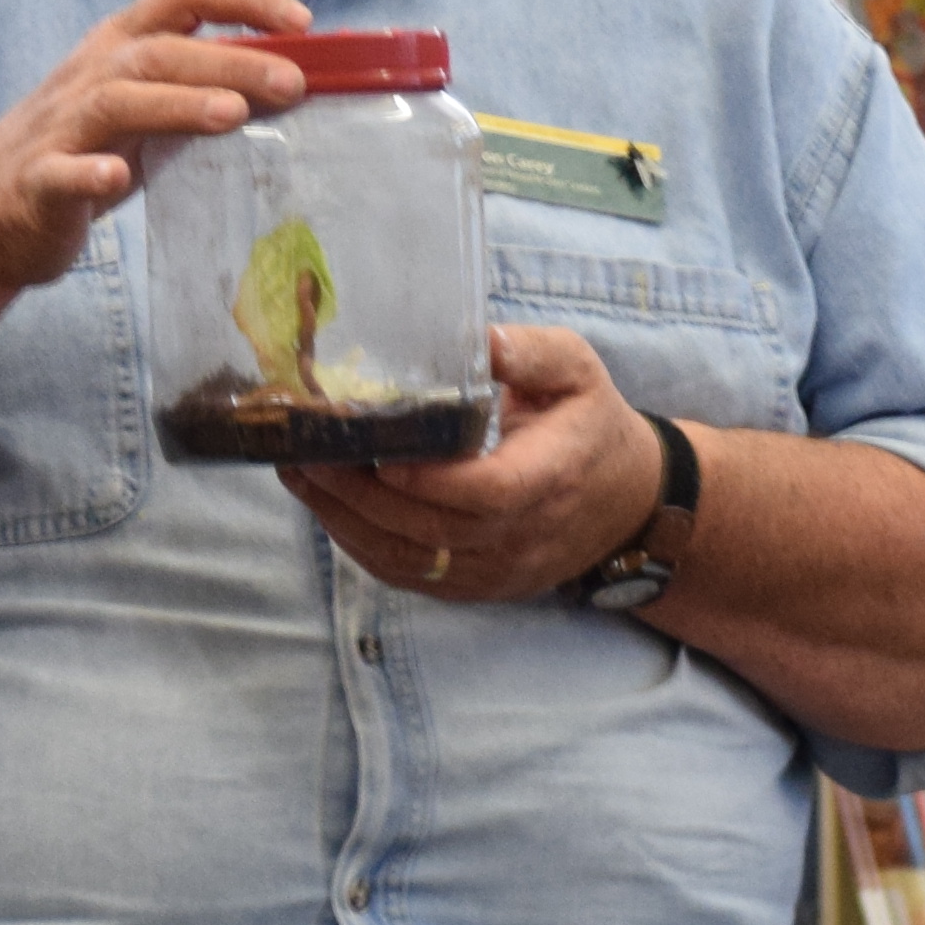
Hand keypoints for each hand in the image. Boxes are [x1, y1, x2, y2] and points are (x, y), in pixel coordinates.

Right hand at [0, 0, 314, 301]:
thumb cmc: (79, 153)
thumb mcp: (145, 110)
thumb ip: (204, 89)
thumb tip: (289, 80)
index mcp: (120, 47)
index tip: (302, 20)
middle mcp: (90, 75)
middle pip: (161, 49)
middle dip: (230, 59)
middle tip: (295, 82)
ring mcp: (60, 128)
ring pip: (117, 100)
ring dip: (177, 103)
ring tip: (234, 115)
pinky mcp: (38, 183)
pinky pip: (60, 172)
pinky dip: (88, 171)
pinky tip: (116, 178)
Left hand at [287, 324, 669, 606]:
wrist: (626, 505)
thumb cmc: (590, 425)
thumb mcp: (579, 371)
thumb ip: (531, 352)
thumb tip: (478, 339)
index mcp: (550, 478)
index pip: (485, 494)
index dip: (427, 480)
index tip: (376, 451)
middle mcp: (521, 536)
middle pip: (430, 530)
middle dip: (358, 494)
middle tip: (305, 450)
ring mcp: (496, 570)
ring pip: (409, 560)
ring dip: (345, 521)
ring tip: (298, 473)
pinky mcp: (475, 586)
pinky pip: (408, 576)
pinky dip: (360, 545)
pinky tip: (326, 508)